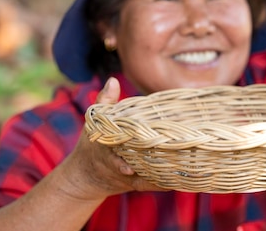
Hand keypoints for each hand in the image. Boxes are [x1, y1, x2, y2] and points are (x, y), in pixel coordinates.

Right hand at [61, 78, 166, 199]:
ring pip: (144, 179)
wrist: (84, 177)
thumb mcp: (94, 122)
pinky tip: (181, 180)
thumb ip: (105, 101)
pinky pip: (151, 185)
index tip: (129, 167)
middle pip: (133, 167)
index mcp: (105, 147)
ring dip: (159, 176)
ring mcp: (127, 176)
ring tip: (178, 172)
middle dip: (147, 166)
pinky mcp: (136, 183)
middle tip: (167, 159)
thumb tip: (113, 80)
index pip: (112, 152)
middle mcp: (116, 163)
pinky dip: (164, 183)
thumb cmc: (92, 143)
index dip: (120, 160)